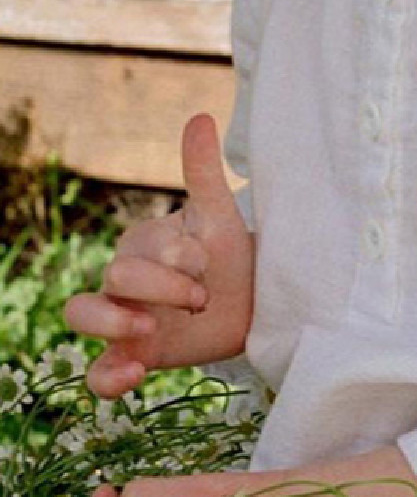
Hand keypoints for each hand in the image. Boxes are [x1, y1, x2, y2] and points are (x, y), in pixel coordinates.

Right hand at [64, 114, 254, 396]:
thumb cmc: (232, 260)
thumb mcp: (222, 220)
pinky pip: (99, 374)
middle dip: (160, 289)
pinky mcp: (133, 357)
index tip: (209, 265)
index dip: (174, 259)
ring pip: (82, 315)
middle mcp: (125, 281)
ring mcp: (125, 319)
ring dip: (114, 323)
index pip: (140, 249)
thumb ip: (203, 173)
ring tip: (151, 333)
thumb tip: (199, 116)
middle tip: (201, 299)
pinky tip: (134, 378)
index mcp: (142, 245)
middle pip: (113, 279)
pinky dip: (107, 380)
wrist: (254, 309)